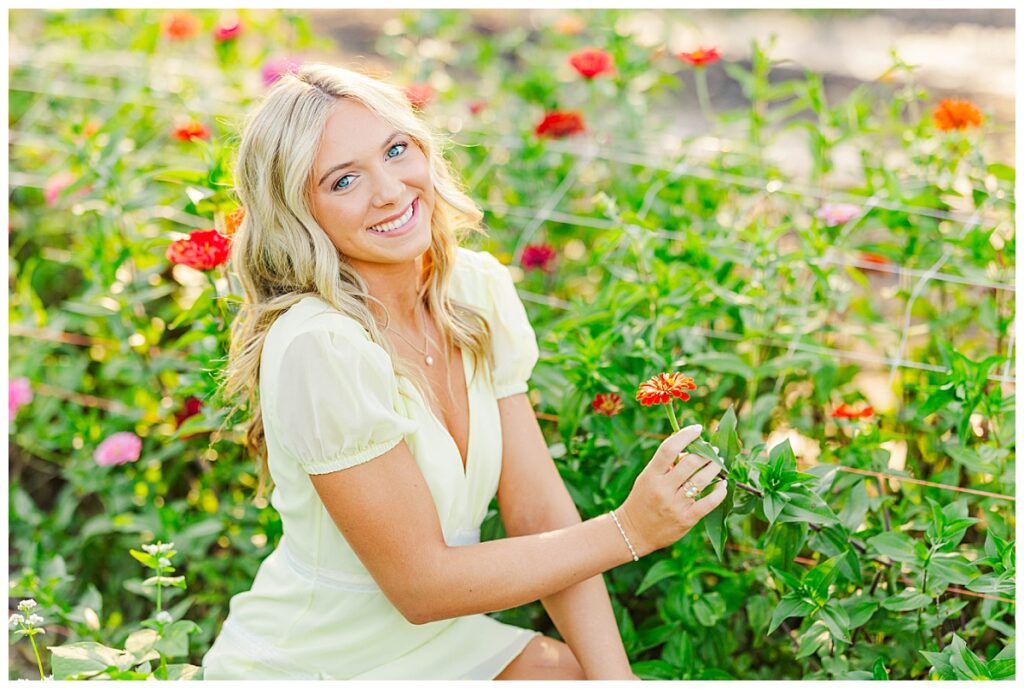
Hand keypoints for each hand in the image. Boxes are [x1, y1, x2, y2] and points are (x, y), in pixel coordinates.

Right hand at [616, 424, 727, 557]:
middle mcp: (663, 488)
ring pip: (702, 480)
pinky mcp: (686, 519)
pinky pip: (708, 502)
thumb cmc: (642, 500)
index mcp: (651, 475)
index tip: (697, 428)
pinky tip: (724, 485)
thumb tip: (688, 449)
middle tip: (712, 449)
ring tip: (718, 462)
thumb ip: (665, 465)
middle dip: (705, 453)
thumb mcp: (647, 479)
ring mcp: (675, 504)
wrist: (633, 532)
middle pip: (690, 462)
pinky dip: (719, 492)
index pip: (669, 449)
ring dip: (714, 468)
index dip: (685, 435)